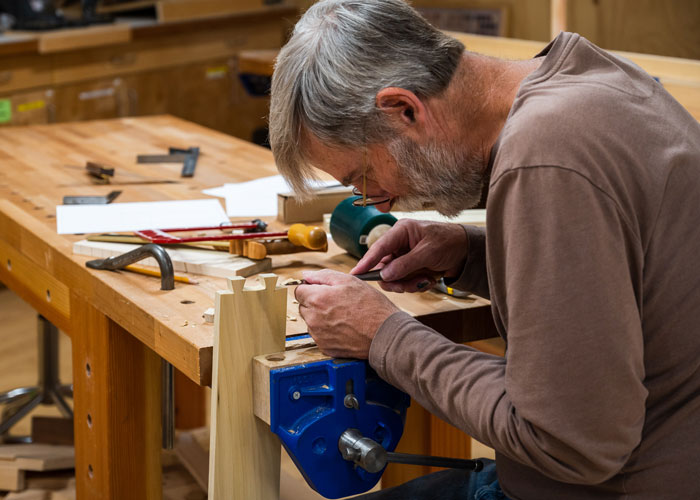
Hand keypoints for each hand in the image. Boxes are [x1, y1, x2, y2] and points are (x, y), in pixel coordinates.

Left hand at [294, 269, 398, 358]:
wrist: (385, 334)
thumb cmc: (371, 307)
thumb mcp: (350, 281)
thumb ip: (323, 276)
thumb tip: (306, 275)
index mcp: (317, 299)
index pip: (298, 291)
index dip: (311, 288)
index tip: (322, 290)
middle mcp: (313, 319)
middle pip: (303, 307)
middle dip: (315, 303)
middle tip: (337, 303)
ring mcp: (318, 335)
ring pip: (311, 322)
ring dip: (321, 318)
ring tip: (343, 316)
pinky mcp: (325, 347)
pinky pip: (320, 335)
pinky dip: (328, 331)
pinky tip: (344, 327)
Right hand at [351, 220, 467, 292]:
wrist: (467, 251)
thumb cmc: (450, 242)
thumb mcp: (428, 252)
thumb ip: (406, 264)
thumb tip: (385, 274)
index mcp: (401, 232)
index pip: (379, 248)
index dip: (366, 262)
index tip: (355, 274)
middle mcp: (399, 244)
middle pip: (384, 267)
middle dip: (396, 280)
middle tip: (407, 286)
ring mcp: (404, 257)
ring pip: (394, 278)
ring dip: (408, 284)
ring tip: (425, 280)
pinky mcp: (410, 268)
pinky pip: (404, 282)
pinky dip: (416, 284)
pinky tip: (429, 279)